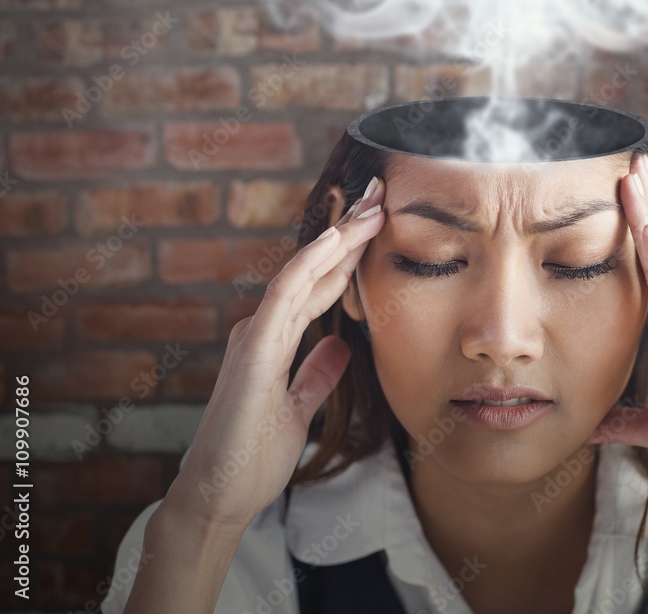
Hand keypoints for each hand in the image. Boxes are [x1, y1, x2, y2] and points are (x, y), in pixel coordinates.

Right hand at [164, 178, 385, 533]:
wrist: (218, 499)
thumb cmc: (252, 458)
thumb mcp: (299, 409)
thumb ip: (316, 374)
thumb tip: (340, 345)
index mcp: (275, 339)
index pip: (321, 286)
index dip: (351, 255)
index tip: (381, 224)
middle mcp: (263, 328)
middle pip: (315, 270)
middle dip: (351, 232)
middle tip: (381, 195)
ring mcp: (256, 335)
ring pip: (303, 271)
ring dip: (340, 237)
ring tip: (372, 205)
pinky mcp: (254, 350)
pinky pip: (284, 295)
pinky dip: (310, 263)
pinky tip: (336, 239)